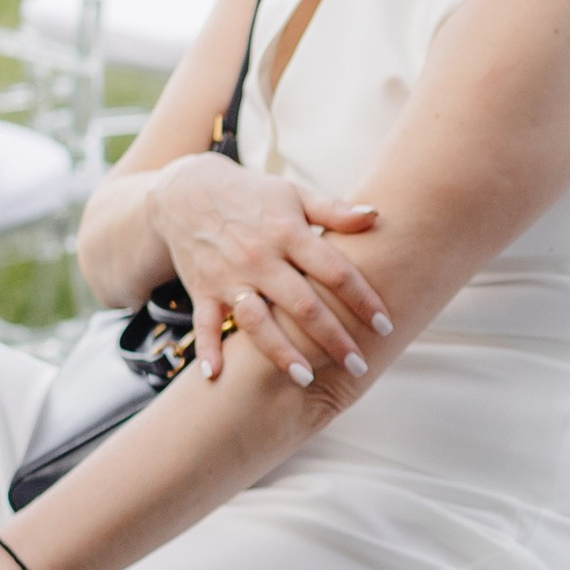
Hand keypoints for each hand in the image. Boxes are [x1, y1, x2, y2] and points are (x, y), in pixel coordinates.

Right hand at [146, 154, 390, 387]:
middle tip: (359, 366)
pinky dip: (207, 349)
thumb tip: (376, 216)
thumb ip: (334, 210)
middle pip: (303, 305)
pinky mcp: (203, 290)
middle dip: (333, 339)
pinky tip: (216, 376)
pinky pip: (204, 324)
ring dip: (281, 352)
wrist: (184, 190)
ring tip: (307, 379)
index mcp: (288, 234)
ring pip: (257, 321)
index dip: (363, 299)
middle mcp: (260, 258)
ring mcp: (229, 277)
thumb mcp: (294, 194)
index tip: (385, 325)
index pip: (334, 271)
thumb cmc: (252, 194)